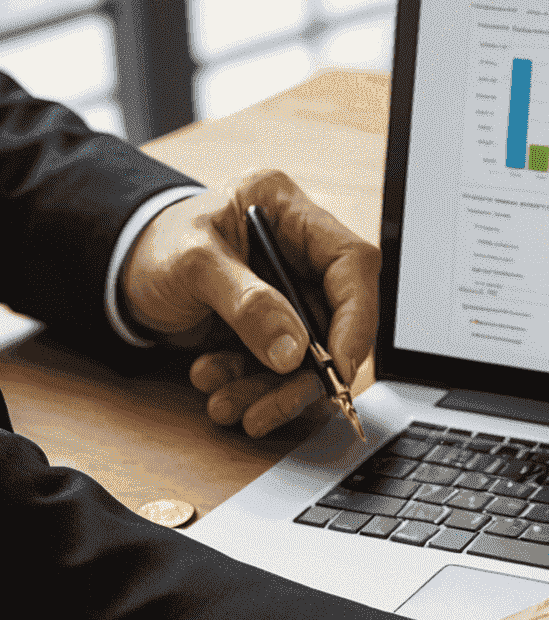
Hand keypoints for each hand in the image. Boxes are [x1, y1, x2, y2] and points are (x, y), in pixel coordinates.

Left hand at [120, 169, 379, 437]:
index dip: (357, 319)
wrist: (121, 271)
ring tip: (231, 406)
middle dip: (305, 373)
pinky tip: (220, 392)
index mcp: (291, 213)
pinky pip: (284, 373)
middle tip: (276, 403)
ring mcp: (292, 297)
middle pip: (337, 322)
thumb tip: (294, 352)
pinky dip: (255, 392)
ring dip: (273, 392)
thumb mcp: (193, 263)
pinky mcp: (277, 331)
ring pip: (311, 358)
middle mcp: (301, 256)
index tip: (338, 366)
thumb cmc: (153, 244)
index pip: (353, 264)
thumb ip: (246, 303)